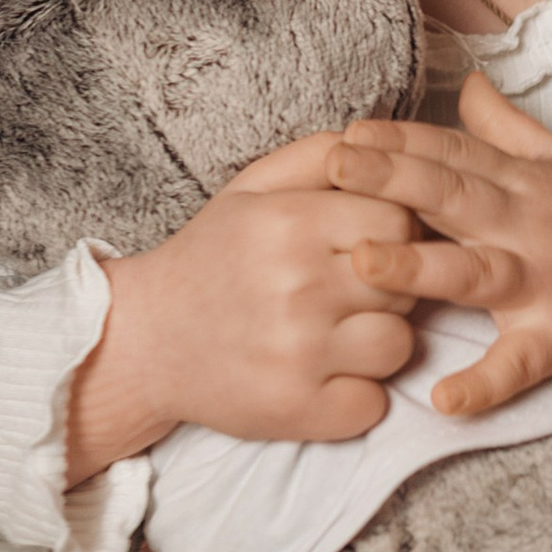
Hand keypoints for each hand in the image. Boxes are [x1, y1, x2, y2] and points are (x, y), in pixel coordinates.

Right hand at [62, 134, 419, 481]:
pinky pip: (373, 404)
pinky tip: (321, 376)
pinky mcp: (298, 411)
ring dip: (375, 343)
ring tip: (334, 335)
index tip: (360, 247)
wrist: (144, 342)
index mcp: (290, 225)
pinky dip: (355, 396)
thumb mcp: (251, 190)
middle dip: (387, 287)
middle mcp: (298, 288)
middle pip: (407, 283)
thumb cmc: (209, 260)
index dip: (390, 234)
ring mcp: (299, 355)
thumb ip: (317, 155)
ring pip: (398, 345)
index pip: (400, 221)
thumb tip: (378, 140)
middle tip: (344, 292)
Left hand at [326, 75, 551, 427]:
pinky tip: (444, 399)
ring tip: (361, 264)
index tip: (347, 131)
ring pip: (474, 270)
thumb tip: (464, 82)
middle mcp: (527, 225)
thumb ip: (507, 128)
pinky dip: (485, 383)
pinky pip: (518, 362)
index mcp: (522, 184)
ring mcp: (544, 282)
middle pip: (453, 196)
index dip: (400, 141)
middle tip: (332, 168)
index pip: (453, 153)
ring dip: (418, 266)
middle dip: (391, 179)